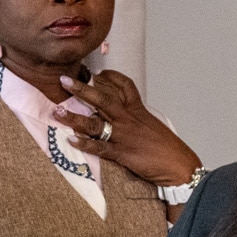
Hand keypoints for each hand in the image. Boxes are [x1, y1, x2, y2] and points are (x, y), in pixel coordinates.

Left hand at [55, 71, 200, 188]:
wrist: (179, 165)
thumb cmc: (167, 148)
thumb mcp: (152, 125)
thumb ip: (136, 118)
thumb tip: (124, 115)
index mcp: (138, 110)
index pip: (124, 86)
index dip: (110, 77)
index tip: (97, 71)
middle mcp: (129, 120)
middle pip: (103, 99)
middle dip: (82, 89)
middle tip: (64, 81)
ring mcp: (124, 136)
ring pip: (95, 123)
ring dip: (75, 117)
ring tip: (58, 112)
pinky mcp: (122, 154)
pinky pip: (99, 147)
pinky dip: (84, 144)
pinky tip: (71, 140)